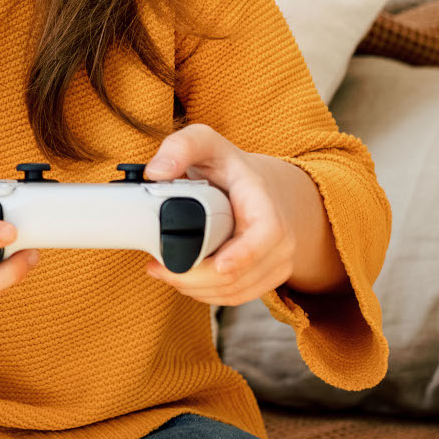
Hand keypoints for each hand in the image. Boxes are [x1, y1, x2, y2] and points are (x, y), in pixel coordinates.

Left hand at [142, 123, 343, 307]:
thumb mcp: (205, 142)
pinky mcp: (267, 277)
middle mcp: (281, 236)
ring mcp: (277, 261)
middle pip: (242, 273)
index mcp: (265, 202)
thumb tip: (157, 172)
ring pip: (236, 291)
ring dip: (196, 289)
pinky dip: (207, 294)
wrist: (260, 187)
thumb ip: (180, 147)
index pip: (266, 234)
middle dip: (197, 278)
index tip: (218, 266)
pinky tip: (184, 281)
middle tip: (158, 268)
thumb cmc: (229, 167)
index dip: (243, 255)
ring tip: (164, 273)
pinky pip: (237, 297)